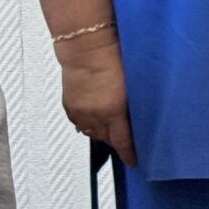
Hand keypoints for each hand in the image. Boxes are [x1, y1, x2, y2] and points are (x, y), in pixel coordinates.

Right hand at [56, 35, 135, 166]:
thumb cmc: (113, 57)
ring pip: (92, 133)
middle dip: (116, 142)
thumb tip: (138, 118)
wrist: (87, 46)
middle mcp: (94, 115)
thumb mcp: (133, 84)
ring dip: (102, 133)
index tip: (134, 162)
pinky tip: (96, 119)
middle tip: (125, 142)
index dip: (129, 154)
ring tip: (112, 130)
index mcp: (113, 110)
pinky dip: (89, 125)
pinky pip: (80, 124)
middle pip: (107, 139)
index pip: (122, 141)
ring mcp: (80, 112)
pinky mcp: (70, 106)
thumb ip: (134, 105)